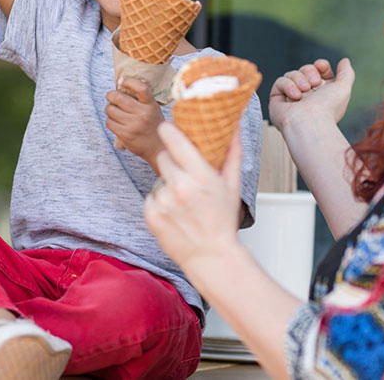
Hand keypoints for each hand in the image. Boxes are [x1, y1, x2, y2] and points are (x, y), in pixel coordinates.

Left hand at [105, 77, 164, 169]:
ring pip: (110, 110)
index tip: (121, 81)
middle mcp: (143, 114)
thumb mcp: (153, 109)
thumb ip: (141, 100)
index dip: (129, 81)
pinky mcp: (125, 135)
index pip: (141, 88)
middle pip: (118, 98)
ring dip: (109, 109)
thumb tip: (121, 87)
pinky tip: (115, 122)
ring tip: (113, 111)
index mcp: (151, 105)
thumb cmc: (153, 125)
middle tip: (111, 96)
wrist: (158, 148)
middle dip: (111, 95)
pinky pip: (109, 122)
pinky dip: (110, 120)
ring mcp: (133, 125)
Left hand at [145, 123, 244, 267]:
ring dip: (167, 185)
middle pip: (163, 157)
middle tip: (185, 176)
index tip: (167, 127)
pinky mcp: (151, 214)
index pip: (174, 140)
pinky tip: (174, 212)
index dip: (168, 130)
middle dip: (172, 162)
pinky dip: (159, 201)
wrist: (211, 256)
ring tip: (183, 201)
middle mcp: (179, 187)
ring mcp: (163, 202)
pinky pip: (150, 196)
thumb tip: (233, 128)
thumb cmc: (222, 221)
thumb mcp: (233, 186)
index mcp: (200, 177)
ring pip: (158, 179)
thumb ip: (232, 153)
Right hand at [268, 58, 353, 132]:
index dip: (320, 66)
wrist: (310, 122)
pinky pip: (280, 81)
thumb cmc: (328, 108)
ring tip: (304, 90)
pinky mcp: (278, 99)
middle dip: (309, 72)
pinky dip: (288, 86)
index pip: (319, 71)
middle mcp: (307, 95)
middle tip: (314, 83)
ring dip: (299, 79)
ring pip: (292, 74)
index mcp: (323, 93)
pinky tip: (295, 96)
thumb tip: (344, 61)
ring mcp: (291, 97)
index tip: (321, 66)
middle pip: (305, 70)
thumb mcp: (343, 88)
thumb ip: (346, 73)